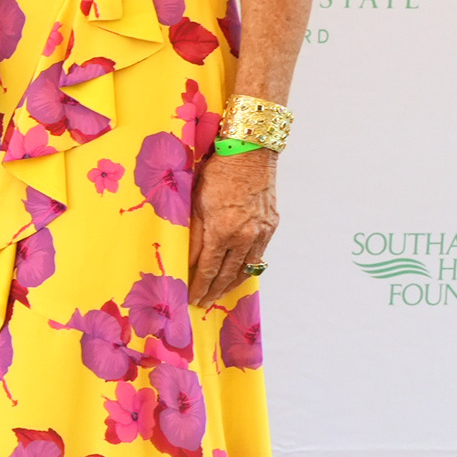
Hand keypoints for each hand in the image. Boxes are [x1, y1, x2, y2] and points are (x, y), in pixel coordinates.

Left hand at [187, 148, 276, 306]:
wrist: (250, 153)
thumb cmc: (216, 172)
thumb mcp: (195, 202)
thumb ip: (192, 235)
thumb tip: (185, 261)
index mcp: (223, 231)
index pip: (207, 269)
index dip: (199, 287)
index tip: (192, 299)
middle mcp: (245, 236)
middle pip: (227, 274)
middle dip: (214, 291)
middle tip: (203, 303)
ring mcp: (261, 233)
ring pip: (246, 268)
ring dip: (231, 284)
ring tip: (219, 294)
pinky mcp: (270, 226)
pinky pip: (258, 255)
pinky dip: (247, 268)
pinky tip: (239, 273)